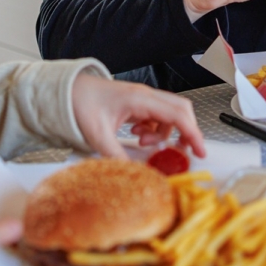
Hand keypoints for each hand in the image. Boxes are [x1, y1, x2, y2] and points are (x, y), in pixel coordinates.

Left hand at [71, 74, 206, 158]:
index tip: (200, 151)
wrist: (66, 91)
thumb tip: (135, 174)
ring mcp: (142, 99)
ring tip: (143, 143)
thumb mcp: (97, 135)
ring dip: (163, 133)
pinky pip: (156, 117)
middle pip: (180, 111)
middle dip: (185, 132)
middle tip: (182, 152)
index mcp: (140, 99)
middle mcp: (145, 96)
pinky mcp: (136, 104)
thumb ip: (117, 156)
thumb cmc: (79, 103)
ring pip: (169, 115)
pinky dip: (153, 130)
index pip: (177, 114)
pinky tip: (136, 136)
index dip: (193, 133)